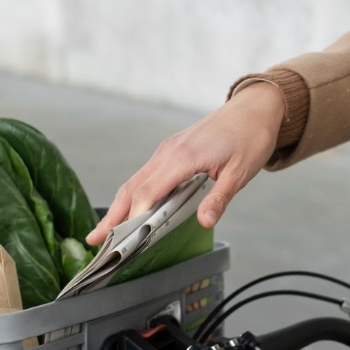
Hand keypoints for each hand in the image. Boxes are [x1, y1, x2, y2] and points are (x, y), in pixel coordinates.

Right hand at [86, 81, 284, 245]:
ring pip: (135, 181)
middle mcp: (168, 152)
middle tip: (95, 240)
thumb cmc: (249, 137)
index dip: (134, 217)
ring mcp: (167, 150)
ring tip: (104, 230)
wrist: (254, 108)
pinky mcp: (171, 150)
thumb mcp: (239, 173)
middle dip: (113, 216)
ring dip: (119, 206)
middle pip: (132, 188)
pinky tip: (131, 210)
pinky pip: (146, 175)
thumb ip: (219, 198)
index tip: (123, 241)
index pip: (149, 193)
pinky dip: (133, 194)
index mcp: (183, 157)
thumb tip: (205, 222)